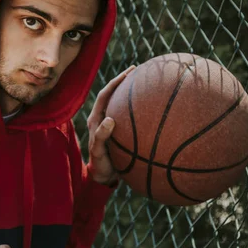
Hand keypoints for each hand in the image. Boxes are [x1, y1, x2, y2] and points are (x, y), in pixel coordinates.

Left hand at [87, 65, 135, 185]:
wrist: (103, 177)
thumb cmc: (100, 165)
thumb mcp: (98, 151)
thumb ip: (101, 136)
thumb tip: (109, 120)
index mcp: (96, 119)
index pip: (105, 95)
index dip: (115, 82)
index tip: (128, 73)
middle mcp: (103, 118)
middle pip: (113, 94)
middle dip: (123, 81)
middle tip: (137, 71)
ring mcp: (111, 124)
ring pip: (120, 104)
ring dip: (130, 93)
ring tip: (144, 84)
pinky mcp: (119, 132)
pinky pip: (129, 116)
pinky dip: (138, 109)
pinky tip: (152, 108)